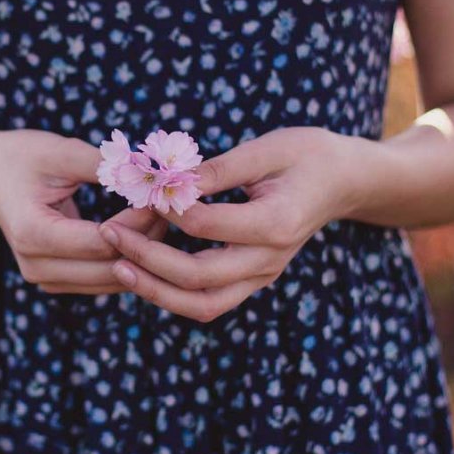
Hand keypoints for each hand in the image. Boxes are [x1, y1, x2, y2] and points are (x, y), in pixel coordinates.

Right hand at [0, 129, 167, 294]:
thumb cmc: (21, 158)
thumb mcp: (60, 152)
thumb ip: (105, 166)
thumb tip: (153, 174)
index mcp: (33, 234)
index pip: (104, 241)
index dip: (140, 220)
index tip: (163, 195)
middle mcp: (37, 267)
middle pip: (113, 268)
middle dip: (148, 239)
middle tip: (172, 207)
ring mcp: (46, 280)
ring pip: (114, 281)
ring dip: (144, 253)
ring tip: (162, 215)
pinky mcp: (57, 282)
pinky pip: (105, 280)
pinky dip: (130, 260)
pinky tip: (146, 231)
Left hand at [98, 127, 361, 320]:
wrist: (344, 181)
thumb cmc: (307, 155)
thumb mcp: (267, 148)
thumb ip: (219, 168)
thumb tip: (170, 179)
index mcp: (275, 223)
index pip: (205, 226)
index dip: (165, 209)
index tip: (139, 189)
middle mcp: (269, 259)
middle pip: (198, 277)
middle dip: (147, 258)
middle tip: (109, 232)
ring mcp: (262, 276)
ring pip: (202, 304)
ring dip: (155, 290)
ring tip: (117, 266)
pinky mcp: (254, 280)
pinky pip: (209, 302)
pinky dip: (173, 294)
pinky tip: (143, 272)